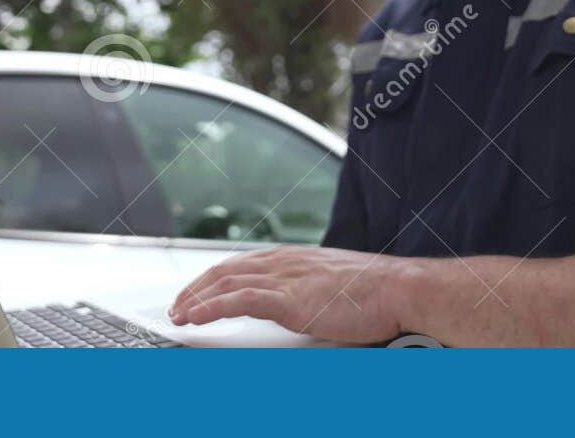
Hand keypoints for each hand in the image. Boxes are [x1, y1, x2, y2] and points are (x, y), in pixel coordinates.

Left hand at [167, 245, 413, 343]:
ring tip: (178, 314)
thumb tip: (299, 304)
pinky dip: (212, 308)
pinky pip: (240, 301)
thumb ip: (309, 290)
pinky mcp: (290, 300)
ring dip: (196, 300)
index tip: (195, 292)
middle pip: (225, 270)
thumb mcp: (331, 284)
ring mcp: (286, 279)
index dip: (212, 278)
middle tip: (177, 306)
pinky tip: (196, 317)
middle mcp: (284, 262)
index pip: (240, 264)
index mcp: (292, 258)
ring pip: (226, 284)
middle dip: (195, 288)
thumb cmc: (374, 290)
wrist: (398, 288)